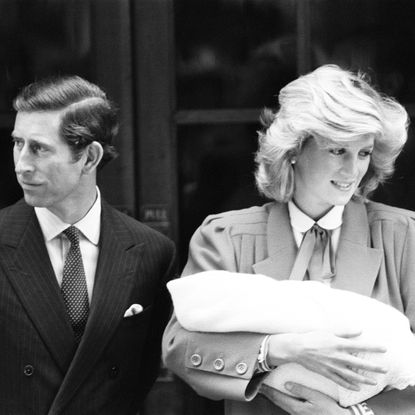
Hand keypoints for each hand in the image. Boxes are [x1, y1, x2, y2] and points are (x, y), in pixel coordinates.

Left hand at [260, 382, 352, 414]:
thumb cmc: (330, 410)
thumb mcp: (316, 397)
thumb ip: (301, 390)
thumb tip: (287, 384)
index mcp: (296, 407)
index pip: (277, 396)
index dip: (267, 390)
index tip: (258, 384)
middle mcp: (295, 412)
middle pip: (277, 401)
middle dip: (267, 393)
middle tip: (258, 386)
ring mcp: (298, 414)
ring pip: (282, 404)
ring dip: (274, 396)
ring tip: (267, 389)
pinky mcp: (302, 414)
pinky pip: (288, 406)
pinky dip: (281, 399)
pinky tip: (282, 396)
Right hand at [267, 331, 386, 389]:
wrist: (297, 348)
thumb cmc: (312, 337)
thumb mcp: (328, 331)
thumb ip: (344, 332)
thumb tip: (359, 330)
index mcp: (338, 344)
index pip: (359, 346)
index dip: (372, 347)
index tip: (384, 349)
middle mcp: (337, 356)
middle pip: (359, 363)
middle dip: (372, 367)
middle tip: (384, 369)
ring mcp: (332, 366)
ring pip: (352, 375)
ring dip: (364, 379)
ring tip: (374, 382)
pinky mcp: (326, 372)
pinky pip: (340, 380)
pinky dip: (349, 384)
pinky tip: (357, 387)